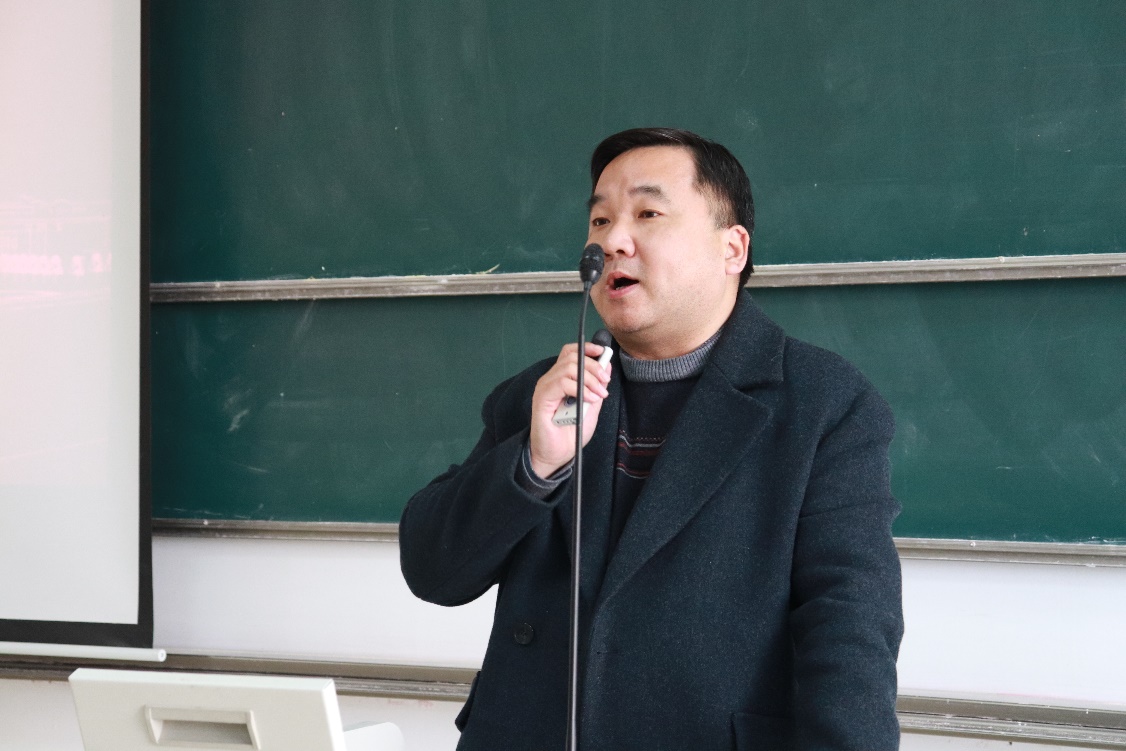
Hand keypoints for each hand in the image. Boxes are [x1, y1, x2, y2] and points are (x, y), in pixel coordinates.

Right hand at [528, 342, 610, 477]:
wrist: (557, 454)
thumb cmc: (571, 432)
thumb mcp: (592, 406)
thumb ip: (597, 387)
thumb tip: (607, 366)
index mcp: (561, 379)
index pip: (570, 352)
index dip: (587, 349)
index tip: (604, 354)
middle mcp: (551, 379)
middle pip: (572, 357)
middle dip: (593, 366)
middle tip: (605, 381)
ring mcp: (545, 387)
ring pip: (568, 368)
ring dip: (589, 379)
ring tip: (599, 394)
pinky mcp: (542, 398)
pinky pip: (561, 382)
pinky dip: (580, 388)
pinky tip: (589, 399)